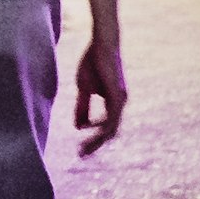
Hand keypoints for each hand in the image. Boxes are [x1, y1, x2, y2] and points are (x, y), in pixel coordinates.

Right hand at [73, 33, 127, 152]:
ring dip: (97, 140)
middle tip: (81, 154)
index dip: (93, 139)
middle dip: (95, 144)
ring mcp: (120, 100)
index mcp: (113, 103)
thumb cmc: (93, 63)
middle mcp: (120, 104)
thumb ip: (82, 107)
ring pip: (111, 128)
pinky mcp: (117, 95)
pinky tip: (89, 131)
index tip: (79, 148)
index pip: (105, 128)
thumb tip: (79, 127)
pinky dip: (100, 127)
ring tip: (84, 148)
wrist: (102, 44)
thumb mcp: (84, 88)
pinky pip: (111, 118)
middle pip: (109, 132)